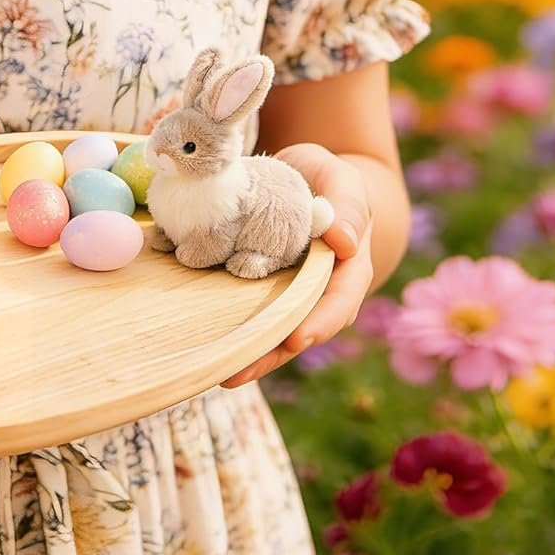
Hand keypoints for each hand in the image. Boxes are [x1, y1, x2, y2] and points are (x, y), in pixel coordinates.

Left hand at [219, 144, 373, 388]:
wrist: (310, 179)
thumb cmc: (331, 180)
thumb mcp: (343, 181)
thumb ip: (347, 205)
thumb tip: (344, 241)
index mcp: (348, 270)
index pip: (339, 302)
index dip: (318, 322)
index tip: (296, 340)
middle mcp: (320, 291)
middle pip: (300, 330)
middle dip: (270, 354)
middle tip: (236, 373)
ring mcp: (291, 294)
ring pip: (273, 330)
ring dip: (248, 354)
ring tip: (216, 374)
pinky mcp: (264, 288)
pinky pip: (250, 312)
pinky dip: (232, 328)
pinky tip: (206, 345)